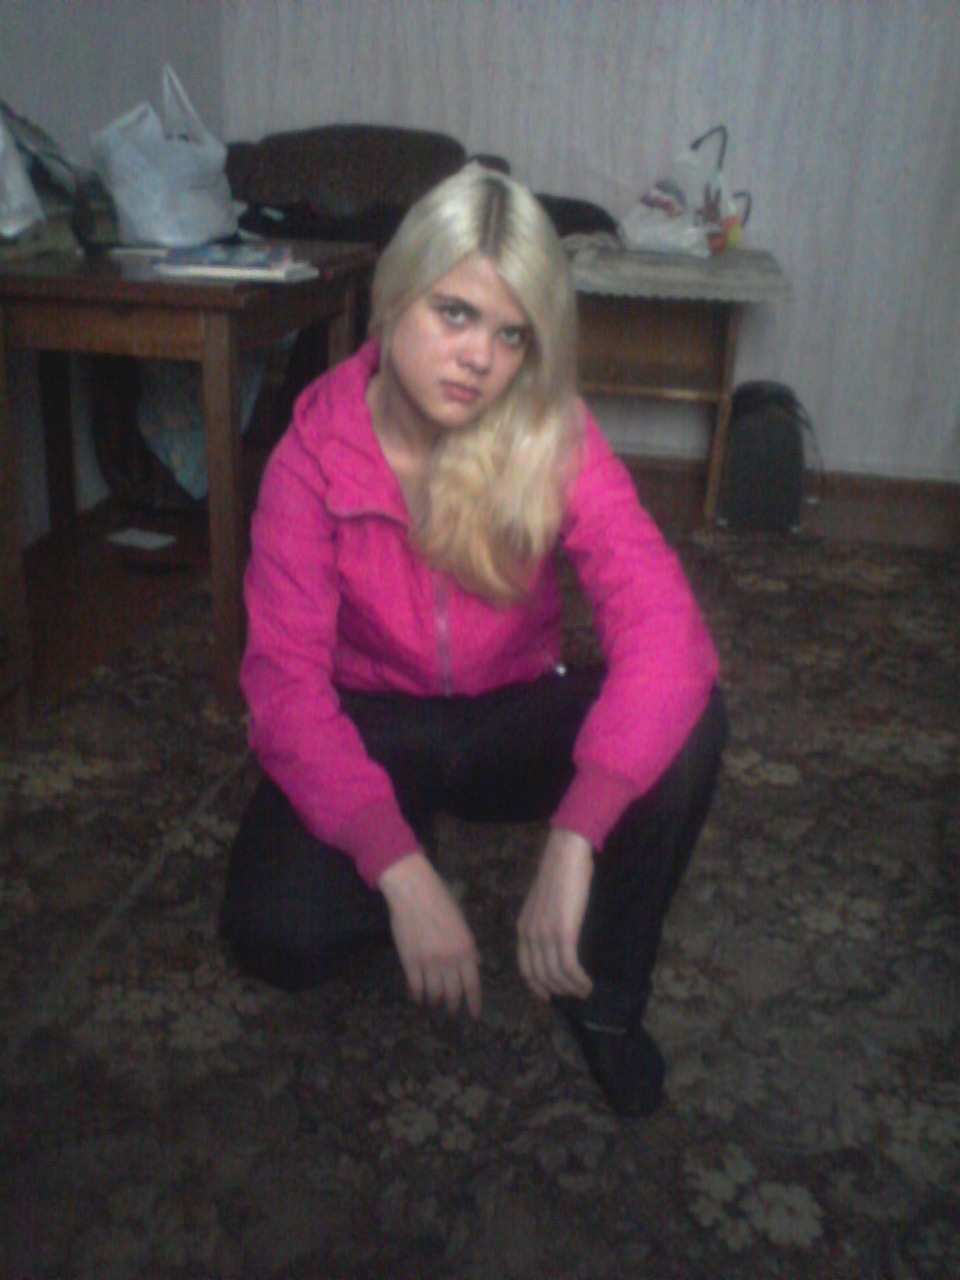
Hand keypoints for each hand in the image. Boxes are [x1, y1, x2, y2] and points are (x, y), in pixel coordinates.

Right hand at [379, 851, 481, 1017]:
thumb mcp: (462, 921)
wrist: (414, 891)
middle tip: (451, 1009)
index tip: (473, 1015)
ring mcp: (429, 962)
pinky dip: (418, 995)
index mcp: (466, 948)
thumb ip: (470, 946)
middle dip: (453, 1005)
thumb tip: (478, 963)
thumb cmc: (441, 900)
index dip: (473, 1002)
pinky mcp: (410, 961)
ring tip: (433, 1002)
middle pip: (453, 993)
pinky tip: (418, 997)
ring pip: (434, 993)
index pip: (473, 984)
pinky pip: (415, 986)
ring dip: (434, 1001)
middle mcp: (450, 959)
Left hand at [517, 828, 594, 1001]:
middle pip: (540, 975)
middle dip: (557, 990)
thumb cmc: (559, 874)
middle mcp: (530, 935)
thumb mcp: (542, 903)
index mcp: (523, 928)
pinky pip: (569, 967)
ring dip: (571, 988)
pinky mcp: (564, 932)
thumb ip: (543, 923)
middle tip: (574, 995)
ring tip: (584, 991)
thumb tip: (554, 942)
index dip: (536, 985)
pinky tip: (588, 984)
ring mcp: (545, 935)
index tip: (548, 996)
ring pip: (556, 975)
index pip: (525, 967)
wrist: (565, 855)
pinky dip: (579, 980)